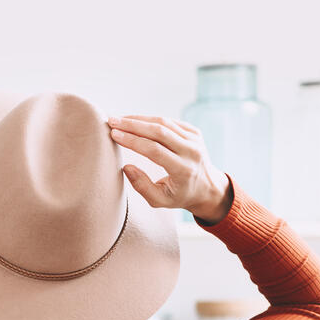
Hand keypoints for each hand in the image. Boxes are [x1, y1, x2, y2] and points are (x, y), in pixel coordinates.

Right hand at [107, 115, 233, 223]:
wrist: (207, 187)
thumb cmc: (180, 195)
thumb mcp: (160, 200)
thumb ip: (142, 186)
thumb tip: (126, 167)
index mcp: (183, 169)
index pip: (154, 150)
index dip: (132, 140)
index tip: (114, 135)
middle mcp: (191, 151)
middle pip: (159, 132)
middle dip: (132, 125)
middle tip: (112, 121)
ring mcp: (195, 139)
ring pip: (164, 122)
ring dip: (139, 119)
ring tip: (120, 119)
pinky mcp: (194, 132)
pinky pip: (169, 122)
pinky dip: (150, 120)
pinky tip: (135, 121)